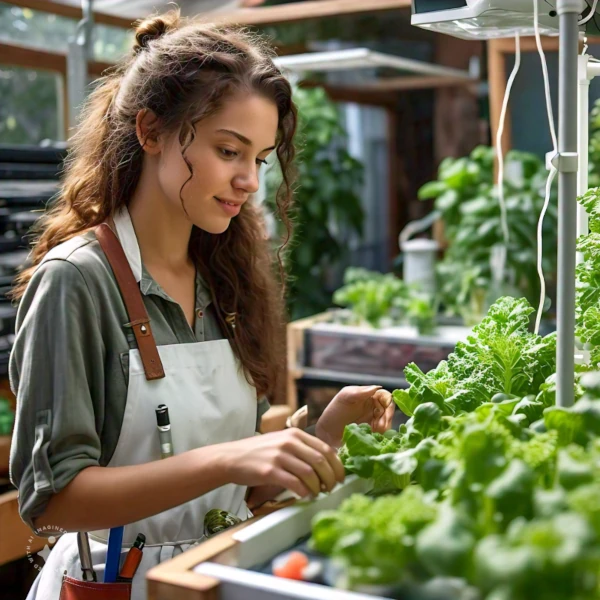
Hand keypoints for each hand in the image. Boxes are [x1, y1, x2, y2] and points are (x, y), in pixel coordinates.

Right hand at [219, 429, 344, 498]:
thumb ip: (302, 449)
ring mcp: (279, 456)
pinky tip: (305, 495)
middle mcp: (289, 442)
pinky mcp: (269, 471)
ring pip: (309, 473)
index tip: (341, 477)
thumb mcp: (282, 442)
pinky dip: (304, 491)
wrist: (232, 457)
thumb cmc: (260, 452)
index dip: (337, 466)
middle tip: (331, 489)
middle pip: (320, 461)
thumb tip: (326, 464)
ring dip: (317, 487)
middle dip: (330, 478)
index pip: (325, 449)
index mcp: (295, 434)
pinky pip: (294, 483)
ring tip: (317, 493)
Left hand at [315, 385, 394, 447]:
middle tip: (381, 426)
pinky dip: (382, 435)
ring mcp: (373, 420)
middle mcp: (373, 407)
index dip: (388, 403)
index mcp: (368, 396)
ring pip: (387, 422)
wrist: (326, 432)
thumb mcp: (345, 397)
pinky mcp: (372, 433)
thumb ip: (360, 392)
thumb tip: (377, 388)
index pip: (385, 396)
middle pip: (389, 410)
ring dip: (385, 427)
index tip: (384, 411)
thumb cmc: (334, 411)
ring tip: (376, 432)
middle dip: (387, 418)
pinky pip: (383, 433)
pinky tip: (375, 437)